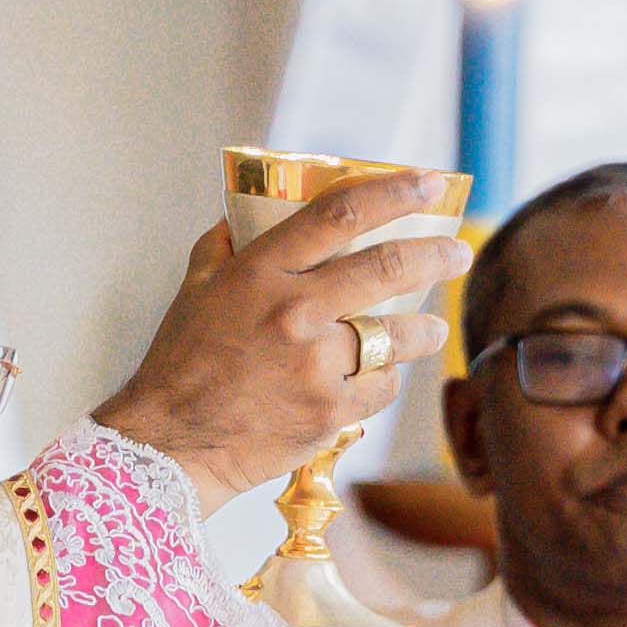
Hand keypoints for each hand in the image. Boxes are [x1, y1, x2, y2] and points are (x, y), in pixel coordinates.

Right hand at [94, 170, 471, 513]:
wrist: (170, 444)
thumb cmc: (180, 363)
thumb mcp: (194, 288)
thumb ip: (224, 245)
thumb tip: (248, 212)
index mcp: (259, 272)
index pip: (339, 215)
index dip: (394, 192)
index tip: (429, 182)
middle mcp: (293, 313)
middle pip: (387, 268)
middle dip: (435, 255)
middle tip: (457, 251)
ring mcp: (315, 366)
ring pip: (397, 336)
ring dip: (424, 330)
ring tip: (431, 329)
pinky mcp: (329, 413)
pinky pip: (381, 387)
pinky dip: (383, 380)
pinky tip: (376, 378)